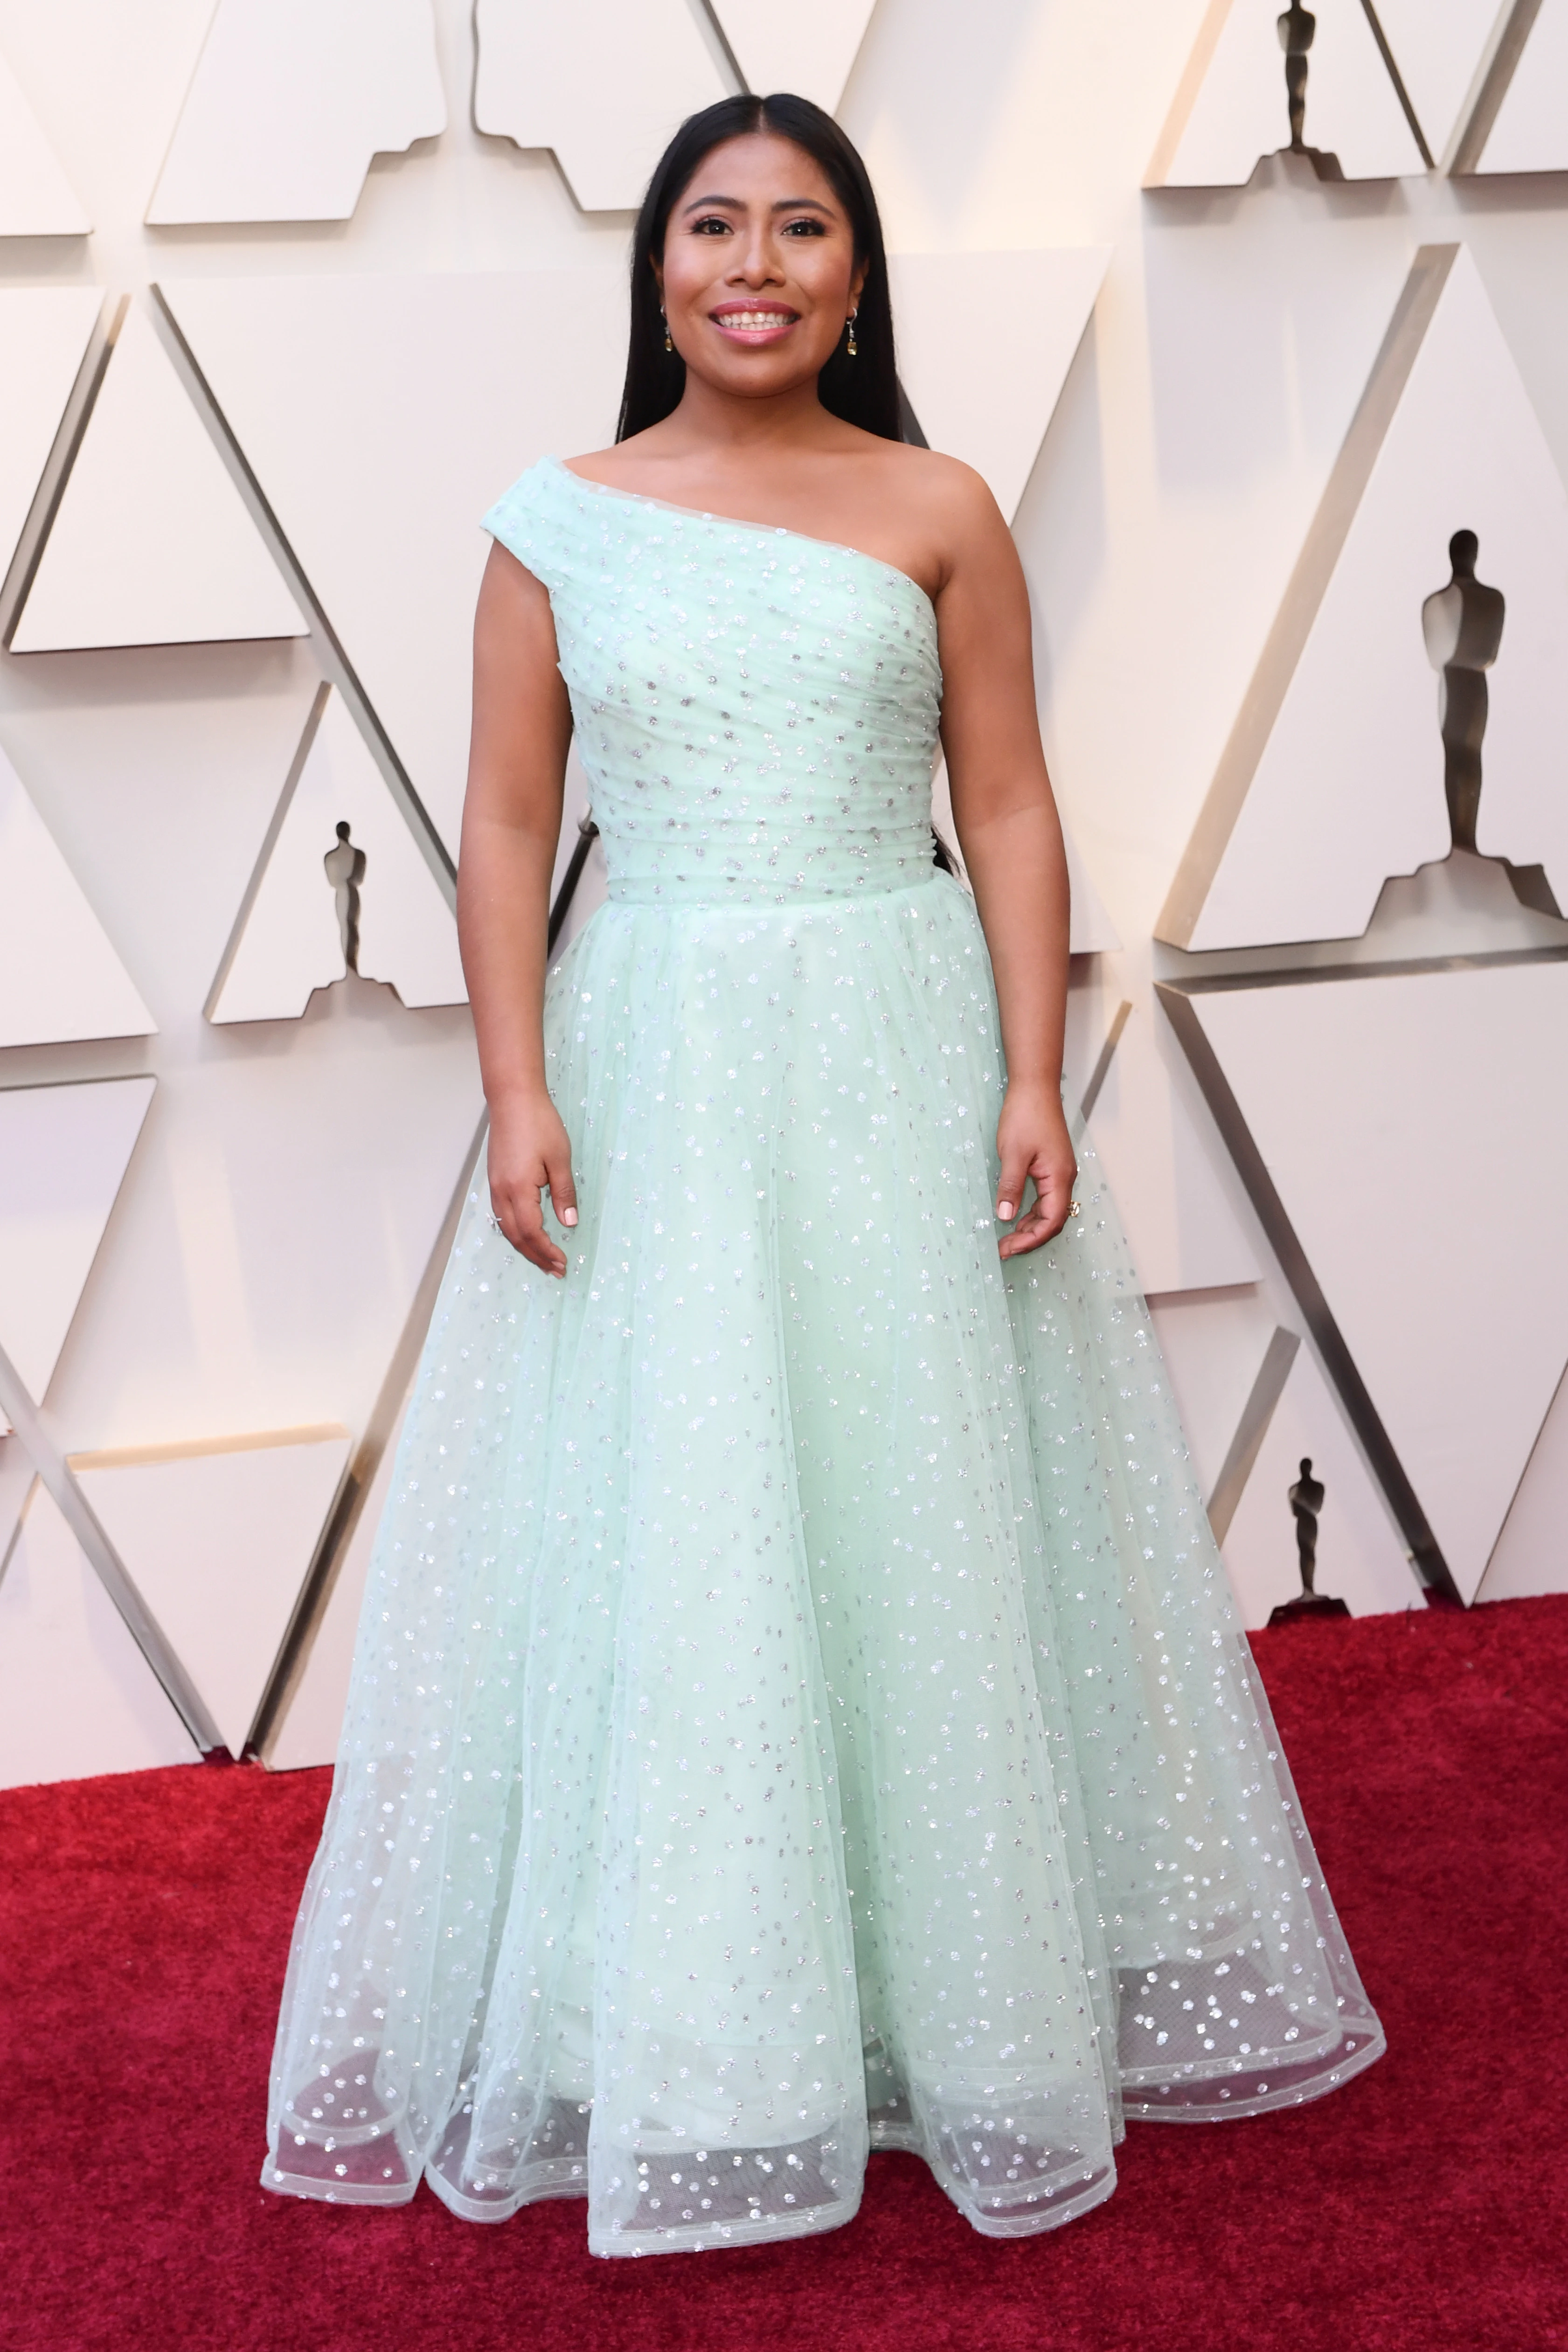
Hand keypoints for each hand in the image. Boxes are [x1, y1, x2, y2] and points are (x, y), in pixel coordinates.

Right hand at [487, 1088, 576, 1276]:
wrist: (513, 1099)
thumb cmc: (539, 1123)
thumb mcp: (560, 1159)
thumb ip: (564, 1194)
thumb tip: (569, 1222)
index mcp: (519, 1189)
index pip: (532, 1232)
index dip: (546, 1251)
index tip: (562, 1262)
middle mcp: (501, 1192)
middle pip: (516, 1236)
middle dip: (535, 1256)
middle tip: (554, 1270)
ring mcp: (495, 1186)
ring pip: (506, 1228)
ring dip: (524, 1246)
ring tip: (542, 1259)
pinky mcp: (495, 1179)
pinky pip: (501, 1215)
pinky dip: (514, 1231)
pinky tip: (526, 1234)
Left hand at [995, 1081, 1075, 1258]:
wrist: (1034, 1087)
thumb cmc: (1025, 1115)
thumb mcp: (1013, 1154)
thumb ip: (1010, 1186)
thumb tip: (1005, 1216)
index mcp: (1059, 1178)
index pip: (1051, 1221)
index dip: (1031, 1240)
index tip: (1009, 1249)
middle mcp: (1064, 1178)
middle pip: (1053, 1220)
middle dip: (1030, 1238)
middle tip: (1004, 1249)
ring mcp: (1059, 1173)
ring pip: (1049, 1210)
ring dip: (1030, 1226)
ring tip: (1007, 1238)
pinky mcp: (1051, 1167)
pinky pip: (1045, 1198)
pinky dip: (1031, 1212)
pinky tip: (1015, 1216)